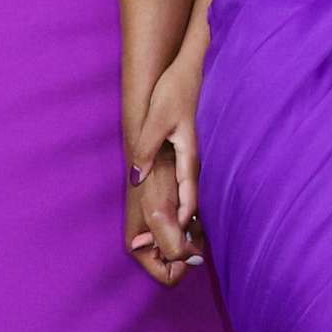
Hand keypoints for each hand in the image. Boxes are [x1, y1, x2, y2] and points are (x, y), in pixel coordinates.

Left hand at [124, 58, 204, 284]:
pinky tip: (174, 221)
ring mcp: (194, 163)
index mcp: (189, 160)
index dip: (179, 228)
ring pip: (192, 202)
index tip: (170, 250)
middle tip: (170, 262)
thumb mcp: (155, 120)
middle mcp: (195, 166)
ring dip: (182, 227)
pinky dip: (182, 211)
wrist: (192, 69)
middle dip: (183, 237)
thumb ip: (146, 150)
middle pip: (193, 210)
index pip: (188, 203)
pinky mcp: (189, 158)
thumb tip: (136, 177)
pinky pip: (188, 192)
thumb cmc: (174, 92)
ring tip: (170, 251)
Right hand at [124, 151, 191, 286]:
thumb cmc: (153, 179)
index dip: (183, 262)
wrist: (157, 151)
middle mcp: (149, 243)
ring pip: (187, 248)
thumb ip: (172, 244)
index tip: (185, 238)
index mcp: (139, 248)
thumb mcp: (159, 214)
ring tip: (191, 214)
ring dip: (194, 234)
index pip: (170, 276)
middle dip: (190, 246)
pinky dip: (196, 224)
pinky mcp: (171, 218)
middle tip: (189, 223)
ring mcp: (160, 231)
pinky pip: (190, 232)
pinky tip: (194, 209)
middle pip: (180, 263)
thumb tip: (192, 260)